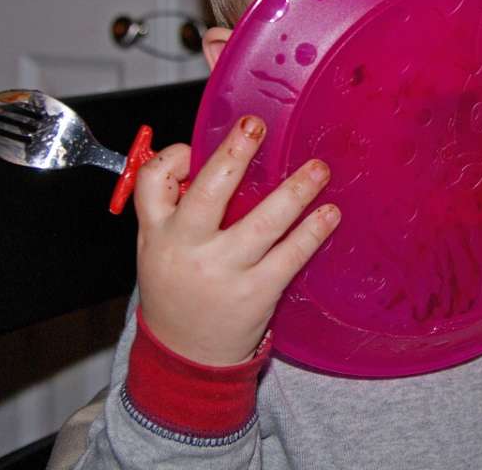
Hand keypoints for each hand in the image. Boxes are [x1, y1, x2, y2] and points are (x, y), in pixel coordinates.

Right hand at [134, 116, 339, 365]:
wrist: (186, 357)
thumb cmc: (176, 291)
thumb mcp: (157, 248)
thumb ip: (174, 209)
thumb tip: (210, 158)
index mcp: (157, 232)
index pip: (152, 181)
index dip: (172, 156)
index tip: (196, 146)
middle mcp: (188, 248)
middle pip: (209, 191)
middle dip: (234, 153)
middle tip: (256, 125)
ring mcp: (223, 271)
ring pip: (263, 222)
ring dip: (295, 191)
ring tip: (319, 169)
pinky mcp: (256, 293)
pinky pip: (290, 255)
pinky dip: (312, 232)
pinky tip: (329, 214)